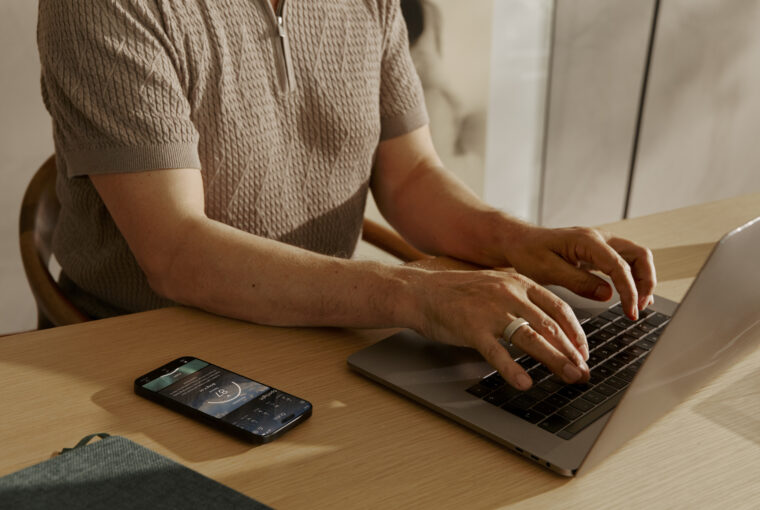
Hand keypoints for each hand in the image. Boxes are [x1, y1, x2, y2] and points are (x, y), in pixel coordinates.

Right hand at [409, 269, 589, 389]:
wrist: (420, 291)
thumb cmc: (456, 292)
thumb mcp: (495, 284)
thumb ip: (520, 299)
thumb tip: (547, 324)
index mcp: (519, 282)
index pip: (559, 308)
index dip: (576, 333)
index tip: (583, 352)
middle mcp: (509, 294)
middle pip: (550, 326)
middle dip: (572, 352)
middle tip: (584, 372)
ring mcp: (491, 311)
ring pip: (532, 338)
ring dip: (556, 360)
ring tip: (571, 377)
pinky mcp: (472, 329)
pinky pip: (497, 353)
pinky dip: (513, 369)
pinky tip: (525, 383)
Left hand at [503, 224, 656, 319]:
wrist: (520, 242)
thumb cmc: (529, 252)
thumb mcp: (548, 270)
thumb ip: (578, 282)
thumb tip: (608, 295)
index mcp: (586, 240)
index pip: (619, 265)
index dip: (629, 290)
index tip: (631, 311)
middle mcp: (599, 238)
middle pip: (639, 255)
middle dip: (646, 282)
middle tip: (640, 308)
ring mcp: (601, 244)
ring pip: (636, 258)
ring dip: (642, 280)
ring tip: (638, 306)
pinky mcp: (599, 252)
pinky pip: (625, 262)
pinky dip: (632, 278)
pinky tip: (629, 296)